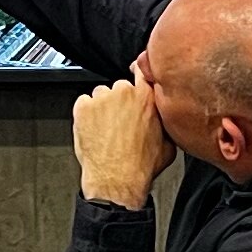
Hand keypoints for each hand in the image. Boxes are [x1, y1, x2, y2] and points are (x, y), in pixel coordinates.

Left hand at [71, 78, 168, 209]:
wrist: (117, 181)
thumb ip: (165, 122)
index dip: (138, 76)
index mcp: (147, 98)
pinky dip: (86, 115)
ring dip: (102, 109)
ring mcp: (102, 99)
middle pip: (120, 87)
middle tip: (120, 124)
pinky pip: (83, 104)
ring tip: (106, 131)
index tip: (136, 80)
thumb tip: (166, 120)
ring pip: (100, 95)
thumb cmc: (141, 167)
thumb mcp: (168, 144)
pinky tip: (94, 132)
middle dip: (119, 102)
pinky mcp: (83, 108)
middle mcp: (124, 93)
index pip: (143, 71)